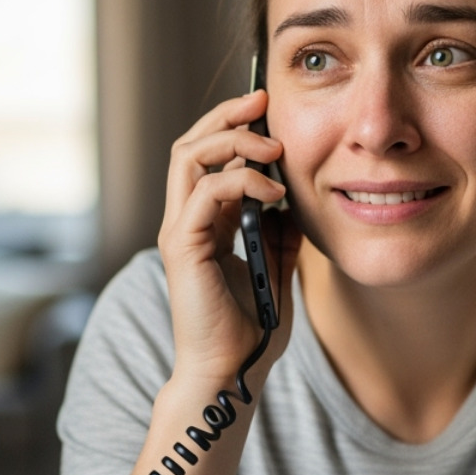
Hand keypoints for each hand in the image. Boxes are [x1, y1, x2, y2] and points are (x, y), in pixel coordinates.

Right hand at [158, 90, 302, 386]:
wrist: (231, 373)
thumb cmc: (250, 331)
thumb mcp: (278, 270)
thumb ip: (281, 234)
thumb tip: (296, 201)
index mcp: (205, 223)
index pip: (209, 156)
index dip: (235, 127)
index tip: (269, 109)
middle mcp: (185, 220)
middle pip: (191, 144)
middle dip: (227, 116)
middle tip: (262, 101)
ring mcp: (180, 231)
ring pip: (188, 157)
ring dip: (232, 141)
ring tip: (273, 147)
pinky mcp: (183, 247)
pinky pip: (203, 192)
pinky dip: (240, 182)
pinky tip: (274, 193)